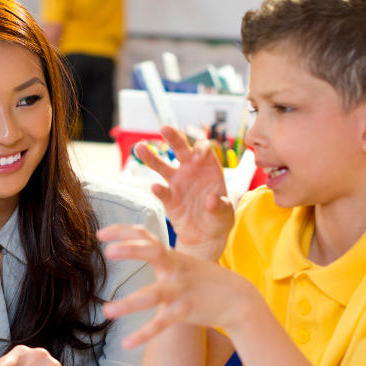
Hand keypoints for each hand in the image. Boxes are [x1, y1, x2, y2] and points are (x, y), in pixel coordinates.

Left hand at [98, 224, 255, 347]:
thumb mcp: (183, 262)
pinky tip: (126, 344)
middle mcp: (174, 269)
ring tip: (106, 311)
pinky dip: (144, 334)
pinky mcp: (185, 311)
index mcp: (171, 256)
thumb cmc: (205, 280)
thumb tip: (139, 246)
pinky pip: (161, 323)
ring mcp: (180, 290)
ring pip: (153, 294)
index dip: (123, 232)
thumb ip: (161, 255)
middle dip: (131, 250)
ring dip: (128, 303)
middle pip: (152, 252)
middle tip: (108, 252)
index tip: (100, 233)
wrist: (239, 299)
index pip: (146, 236)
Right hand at [136, 126, 232, 260]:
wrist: (205, 237)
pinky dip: (158, 189)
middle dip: (173, 138)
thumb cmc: (219, 220)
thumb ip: (220, 207)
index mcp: (209, 168)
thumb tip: (212, 200)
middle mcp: (191, 171)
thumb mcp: (225, 214)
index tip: (197, 156)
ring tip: (140, 147)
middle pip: (180, 149)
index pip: (204, 149)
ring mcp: (177, 183)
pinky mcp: (169, 199)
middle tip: (165, 128)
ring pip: (162, 166)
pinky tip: (156, 187)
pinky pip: (162, 191)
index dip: (200, 149)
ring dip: (151, 156)